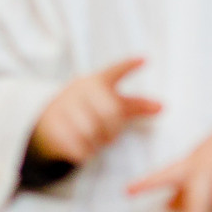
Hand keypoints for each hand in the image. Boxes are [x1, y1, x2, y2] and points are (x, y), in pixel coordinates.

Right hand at [32, 56, 161, 165]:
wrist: (49, 120)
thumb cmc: (88, 109)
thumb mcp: (111, 103)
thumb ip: (137, 105)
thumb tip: (162, 107)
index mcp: (97, 82)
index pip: (115, 71)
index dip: (128, 66)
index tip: (144, 60)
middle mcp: (80, 91)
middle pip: (108, 113)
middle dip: (112, 128)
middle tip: (110, 135)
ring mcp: (63, 107)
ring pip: (91, 131)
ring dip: (98, 141)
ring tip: (95, 140)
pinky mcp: (53, 125)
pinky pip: (77, 144)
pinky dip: (85, 151)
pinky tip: (85, 148)